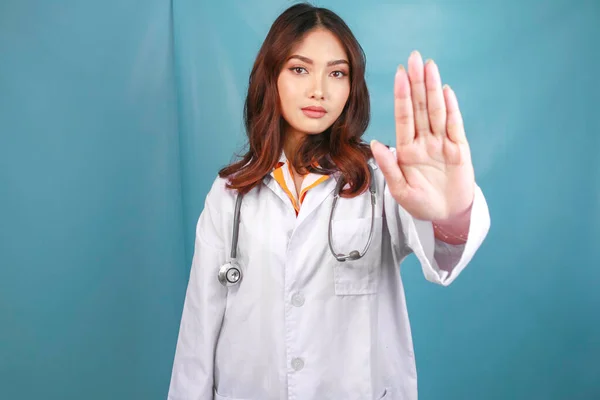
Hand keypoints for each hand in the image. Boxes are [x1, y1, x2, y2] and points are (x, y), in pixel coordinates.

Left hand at [371, 51, 474, 221]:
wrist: (446, 216)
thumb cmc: (421, 204)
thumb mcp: (400, 191)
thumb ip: (389, 168)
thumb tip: (377, 144)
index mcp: (407, 149)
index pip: (403, 117)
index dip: (402, 95)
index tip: (398, 74)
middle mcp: (424, 141)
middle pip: (421, 107)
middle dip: (417, 82)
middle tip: (414, 58)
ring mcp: (442, 144)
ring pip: (437, 111)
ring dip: (433, 89)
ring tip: (430, 66)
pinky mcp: (459, 150)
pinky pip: (455, 126)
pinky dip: (452, 109)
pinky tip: (446, 91)